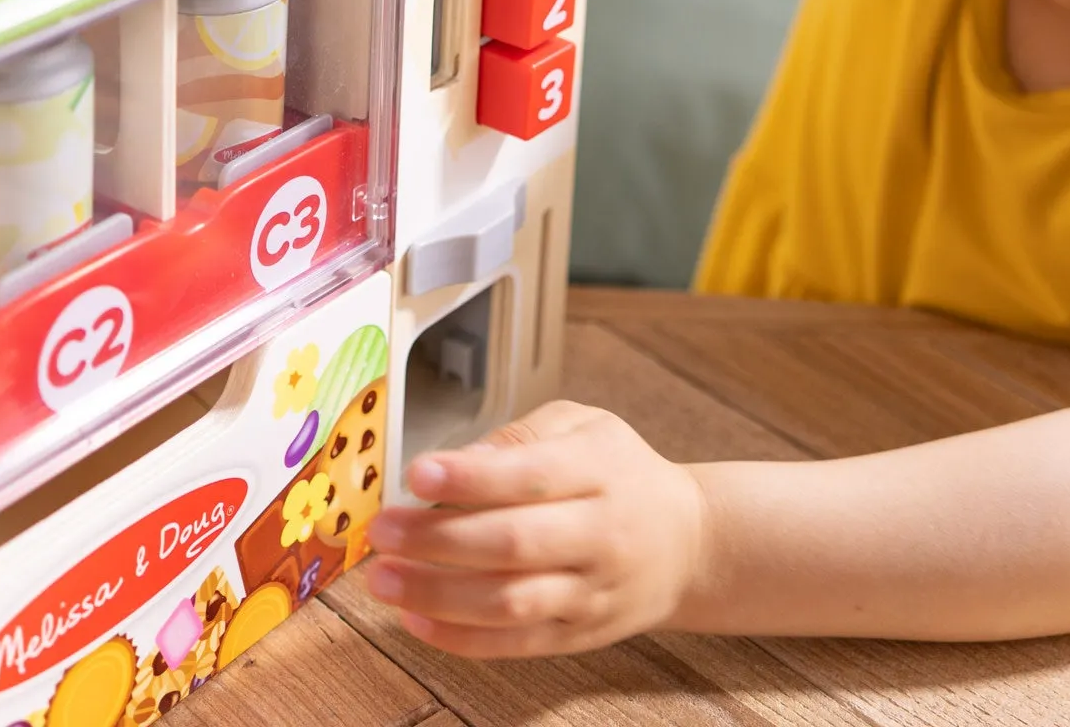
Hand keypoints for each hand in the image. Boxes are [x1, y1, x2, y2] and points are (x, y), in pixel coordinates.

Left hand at [365, 401, 705, 656]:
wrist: (687, 542)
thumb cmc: (619, 472)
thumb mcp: (582, 426)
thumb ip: (519, 438)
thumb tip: (455, 463)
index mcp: (599, 470)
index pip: (529, 475)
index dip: (470, 477)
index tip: (416, 474)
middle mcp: (599, 534)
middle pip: (513, 543)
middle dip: (438, 540)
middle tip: (383, 530)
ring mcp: (591, 591)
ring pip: (510, 603)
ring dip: (438, 595)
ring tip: (383, 579)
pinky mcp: (580, 634)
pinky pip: (517, 644)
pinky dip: (461, 638)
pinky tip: (415, 618)